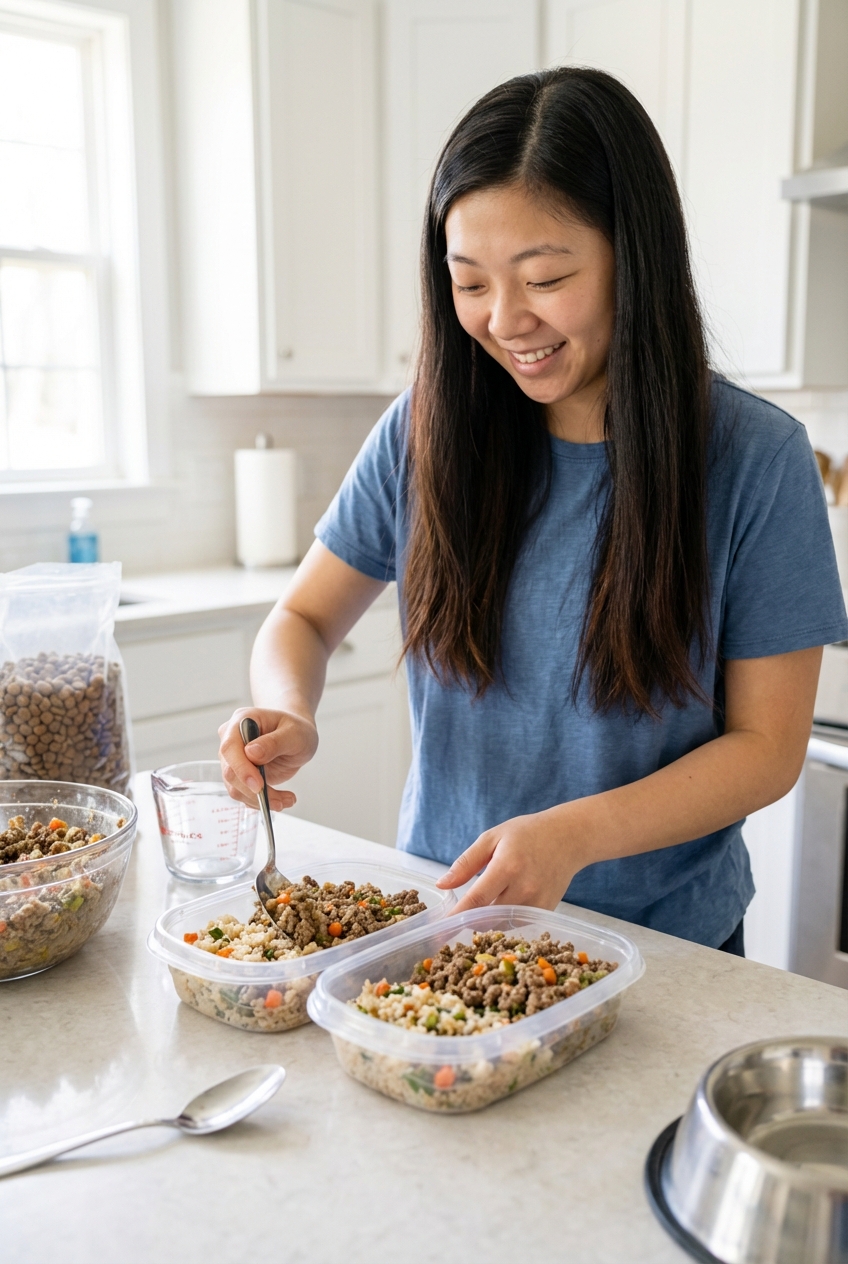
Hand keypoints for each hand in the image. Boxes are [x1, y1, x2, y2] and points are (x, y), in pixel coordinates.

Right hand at [218, 706, 318, 810]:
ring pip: (235, 787)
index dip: (241, 768)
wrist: (297, 737)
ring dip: (260, 799)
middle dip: (254, 791)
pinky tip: (282, 799)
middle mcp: (232, 740)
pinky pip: (244, 794)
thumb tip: (251, 752)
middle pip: (230, 771)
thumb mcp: (294, 733)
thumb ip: (273, 742)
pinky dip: (262, 801)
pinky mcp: (240, 775)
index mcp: (242, 721)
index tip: (258, 785)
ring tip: (286, 800)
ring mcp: (234, 759)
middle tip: (280, 801)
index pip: (230, 747)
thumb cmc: (296, 729)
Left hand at [436, 805, 592, 913]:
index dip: (456, 916)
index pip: (476, 900)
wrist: (568, 838)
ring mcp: (537, 902)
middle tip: (455, 919)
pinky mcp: (546, 910)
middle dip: (469, 920)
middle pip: (487, 918)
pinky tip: (501, 906)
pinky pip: (517, 924)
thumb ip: (466, 863)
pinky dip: (504, 919)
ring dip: (486, 921)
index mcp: (507, 867)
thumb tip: (442, 884)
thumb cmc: (527, 834)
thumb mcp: (492, 838)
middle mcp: (524, 888)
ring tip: (479, 910)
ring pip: (502, 924)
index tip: (439, 929)